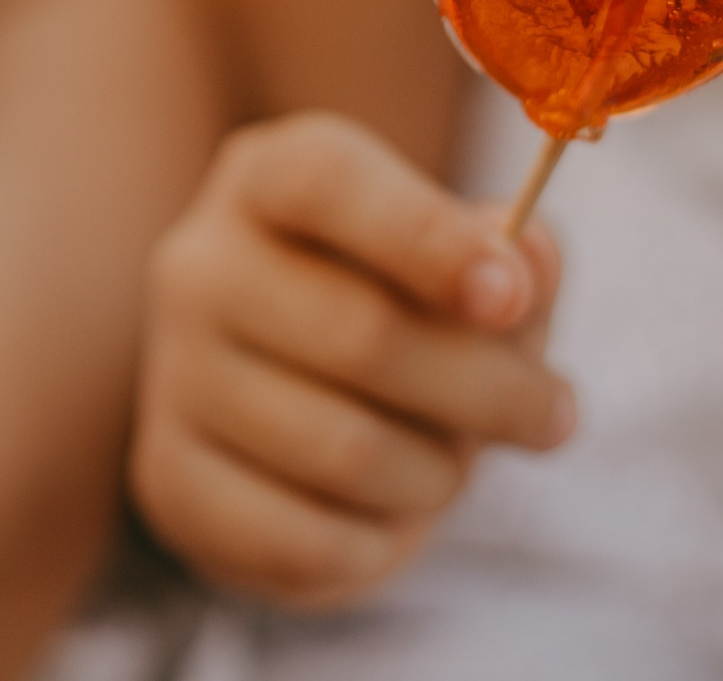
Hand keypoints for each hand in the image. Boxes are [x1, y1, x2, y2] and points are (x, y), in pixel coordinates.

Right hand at [130, 111, 570, 611]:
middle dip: (489, 391)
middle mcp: (200, 264)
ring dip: (439, 475)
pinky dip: (379, 544)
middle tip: (553, 414)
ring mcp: (173, 372)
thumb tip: (530, 263)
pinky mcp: (170, 476)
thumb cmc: (400, 316)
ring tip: (453, 463)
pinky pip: (305, 540)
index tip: (508, 296)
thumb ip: (515, 260)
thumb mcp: (466, 269)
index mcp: (265, 179)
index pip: (326, 180)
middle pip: (362, 334)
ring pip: (345, 451)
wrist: (291, 418)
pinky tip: (386, 513)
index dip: (424, 235)